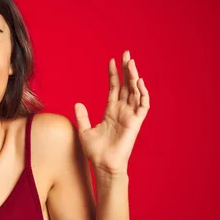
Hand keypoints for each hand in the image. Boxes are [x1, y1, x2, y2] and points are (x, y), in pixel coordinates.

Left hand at [74, 50, 149, 175]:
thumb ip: (82, 116)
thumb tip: (77, 103)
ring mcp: (130, 116)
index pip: (114, 88)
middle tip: (126, 54)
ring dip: (134, 77)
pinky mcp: (136, 123)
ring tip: (131, 63)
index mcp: (111, 111)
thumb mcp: (84, 131)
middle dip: (127, 69)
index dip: (113, 74)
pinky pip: (143, 106)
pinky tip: (138, 82)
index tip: (111, 60)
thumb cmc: (95, 152)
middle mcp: (122, 111)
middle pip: (126, 86)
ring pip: (135, 92)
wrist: (103, 165)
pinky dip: (143, 94)